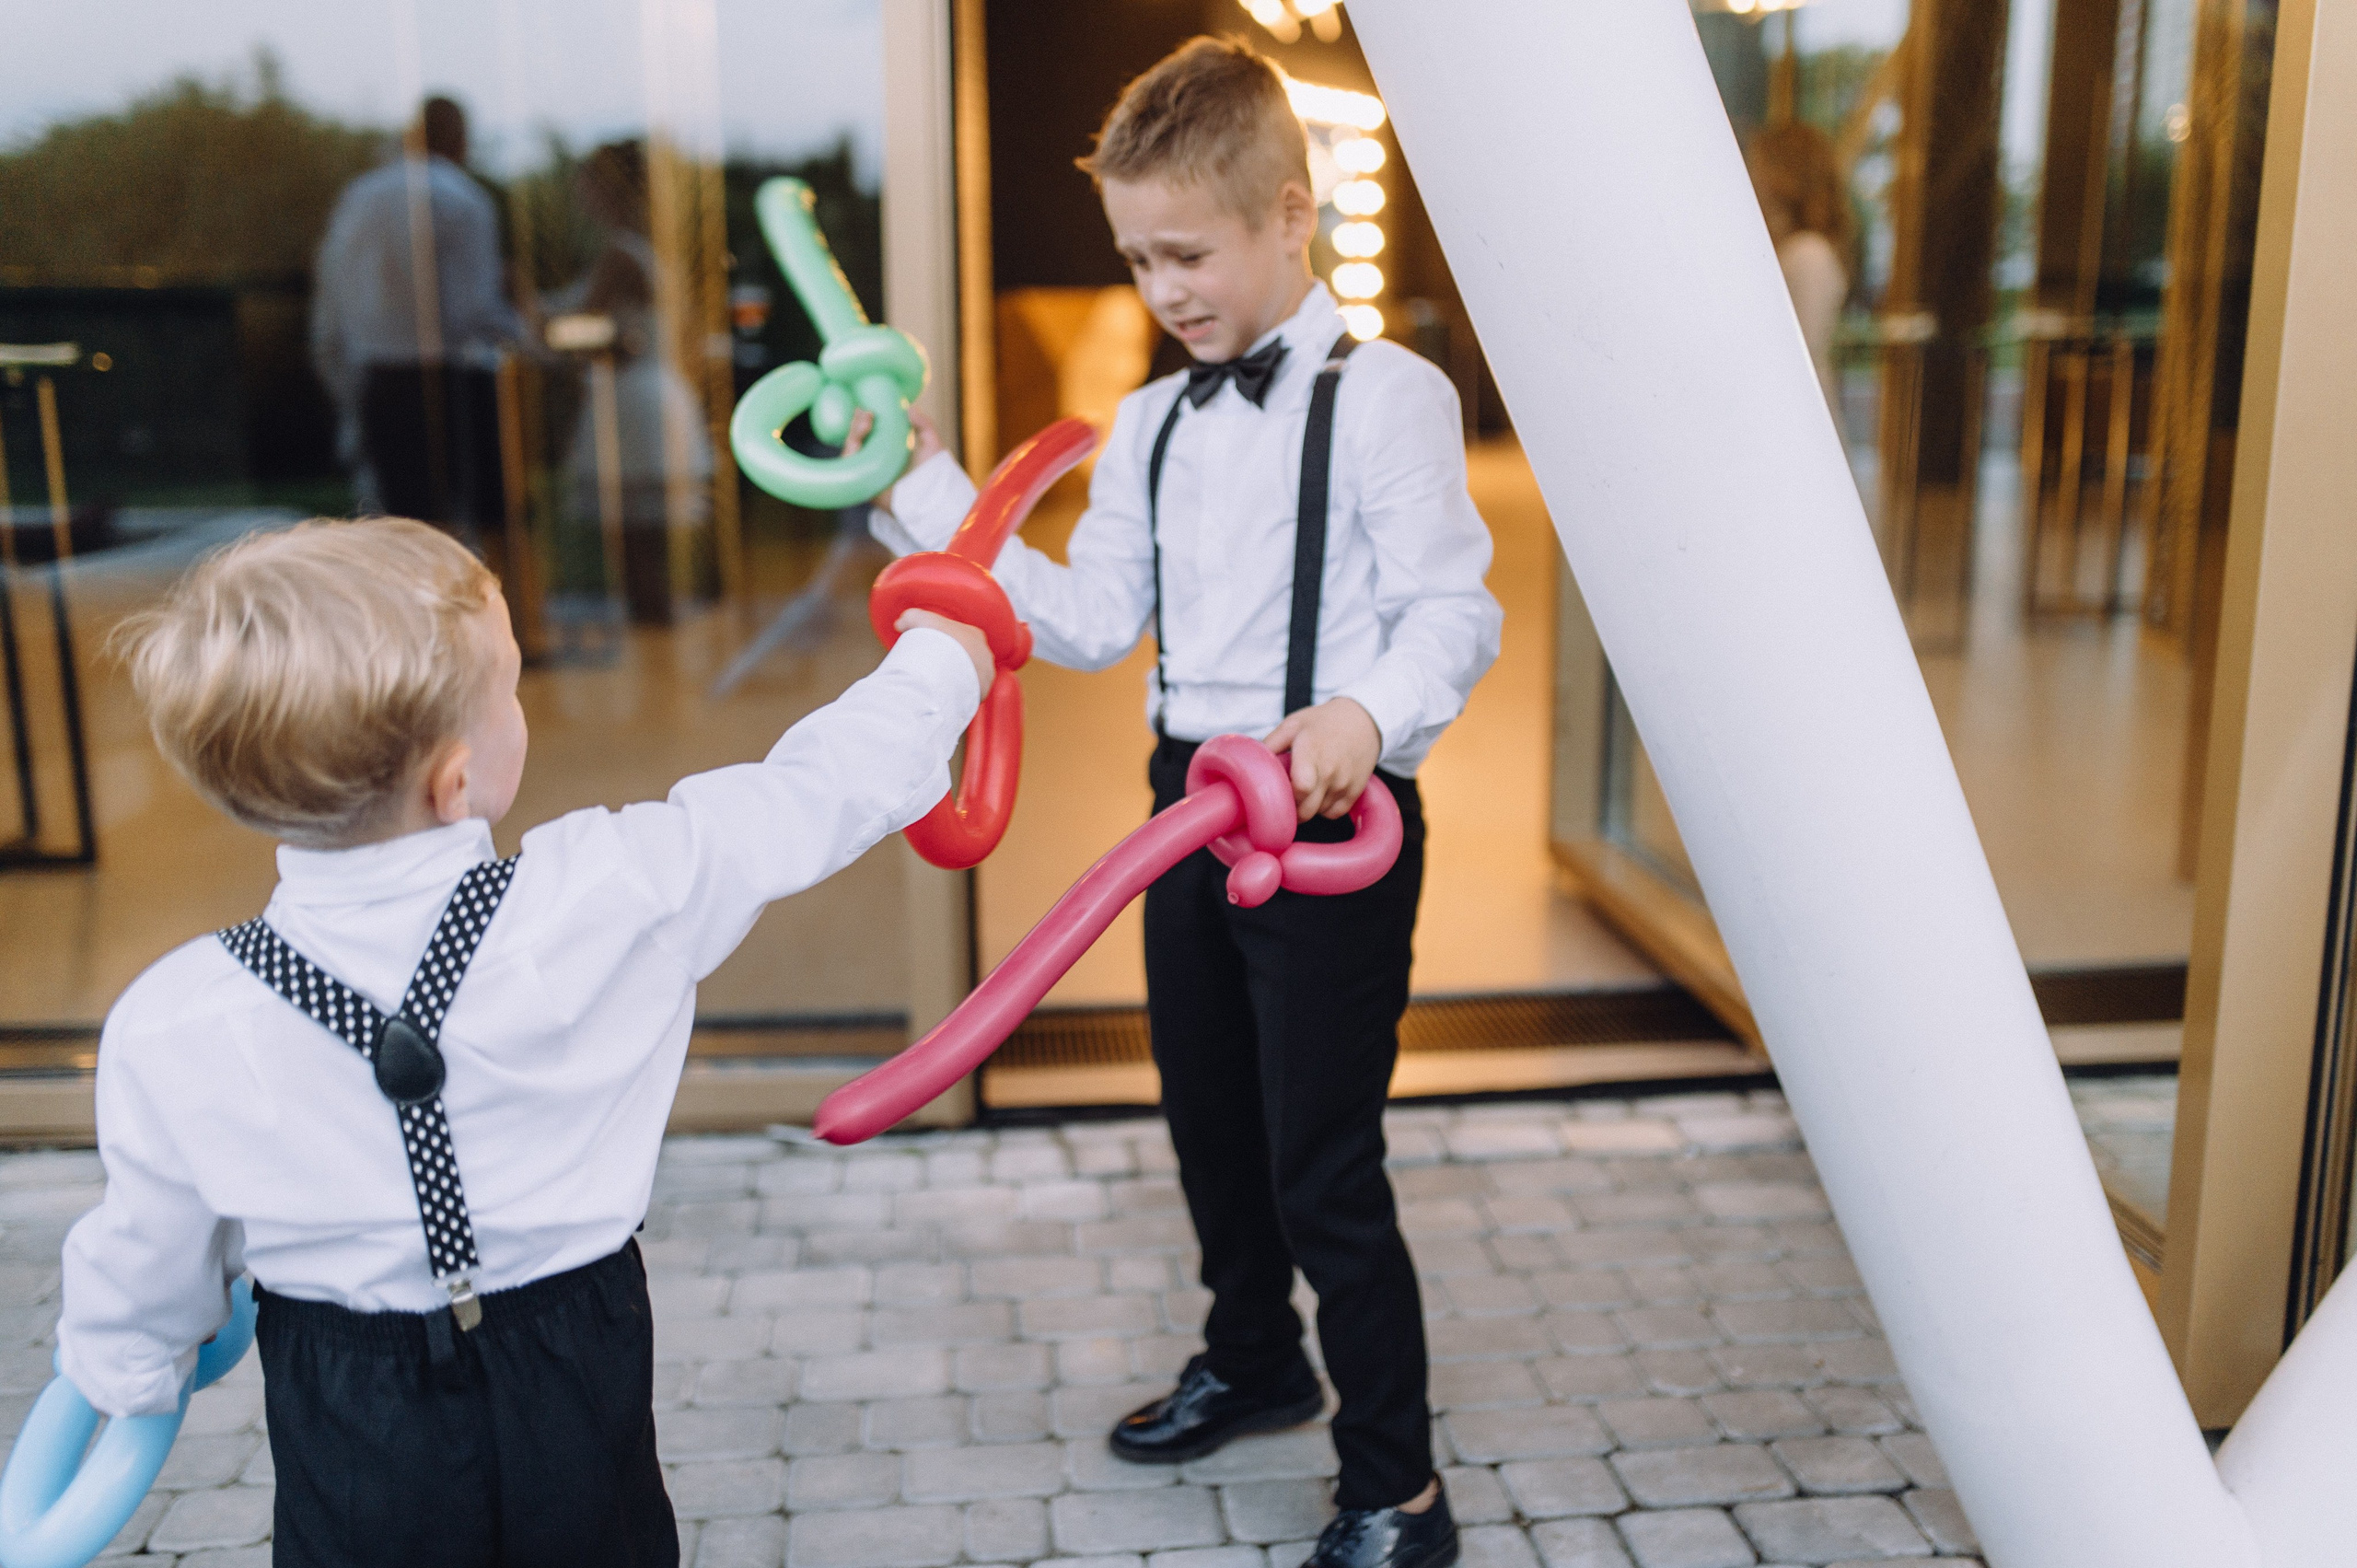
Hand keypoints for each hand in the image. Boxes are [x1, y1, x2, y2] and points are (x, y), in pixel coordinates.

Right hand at [854, 406, 946, 513]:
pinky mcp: (865, 487)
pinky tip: (856, 442)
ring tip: (865, 423)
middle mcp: (875, 463)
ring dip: (852, 436)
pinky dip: (849, 455)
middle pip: (856, 442)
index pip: (868, 435)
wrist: (935, 498)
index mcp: (887, 453)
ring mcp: (869, 475)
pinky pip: (849, 470)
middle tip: (866, 413)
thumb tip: (910, 408)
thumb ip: (923, 424)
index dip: (863, 421)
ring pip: (850, 453)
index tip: (867, 408)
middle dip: (856, 425)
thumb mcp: (932, 444)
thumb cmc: (935, 475)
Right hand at [897, 608, 994, 697]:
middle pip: (966, 657)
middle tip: (932, 668)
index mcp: (975, 635)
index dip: (943, 642)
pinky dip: (958, 693)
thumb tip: (900, 624)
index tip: (929, 650)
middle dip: (951, 661)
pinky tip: (945, 694)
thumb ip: (909, 617)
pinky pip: (969, 692)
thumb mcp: (918, 619)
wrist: (950, 667)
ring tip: (937, 683)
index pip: (959, 637)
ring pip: (969, 676)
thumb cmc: (937, 641)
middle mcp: (985, 654)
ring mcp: (987, 674)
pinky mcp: (982, 692)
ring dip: (955, 679)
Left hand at [1263, 698, 1381, 820]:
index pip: (1299, 789)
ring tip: (1304, 789)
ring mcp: (1345, 783)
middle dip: (1291, 810)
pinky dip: (1324, 809)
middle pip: (1306, 810)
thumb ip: (1270, 744)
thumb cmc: (1323, 721)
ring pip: (1318, 813)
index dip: (1284, 797)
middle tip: (1283, 800)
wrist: (1364, 720)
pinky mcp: (1355, 791)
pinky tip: (1319, 793)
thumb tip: (1247, 765)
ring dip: (1307, 807)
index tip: (1276, 793)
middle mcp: (1330, 771)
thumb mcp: (1293, 724)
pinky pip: (1334, 814)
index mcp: (1312, 752)